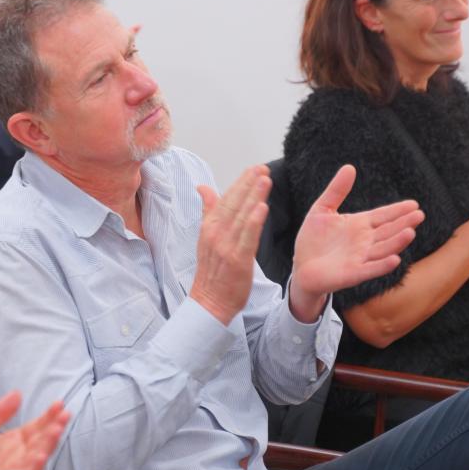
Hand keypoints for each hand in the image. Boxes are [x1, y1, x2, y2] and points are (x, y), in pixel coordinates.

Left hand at [0, 391, 69, 469]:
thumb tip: (18, 393)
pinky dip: (32, 469)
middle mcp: (17, 459)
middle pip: (40, 443)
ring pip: (35, 460)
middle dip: (53, 429)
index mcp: (12, 443)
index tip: (59, 404)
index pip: (36, 428)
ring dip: (47, 446)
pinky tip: (40, 456)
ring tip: (56, 431)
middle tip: (64, 416)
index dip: (48, 417)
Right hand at [189, 165, 270, 324]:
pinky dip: (253, 222)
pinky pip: (246, 238)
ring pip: (241, 217)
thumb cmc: (211, 271)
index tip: (253, 169)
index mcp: (209, 227)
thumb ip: (208, 210)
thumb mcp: (206, 236)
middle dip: (248, 184)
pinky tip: (261, 208)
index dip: (240, 183)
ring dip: (253, 197)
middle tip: (262, 168)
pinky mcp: (237, 260)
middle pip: (234, 204)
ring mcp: (226, 246)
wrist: (209, 301)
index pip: (225, 199)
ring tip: (264, 180)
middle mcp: (216, 233)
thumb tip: (203, 188)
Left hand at [290, 165, 422, 320]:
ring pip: (383, 249)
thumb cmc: (313, 240)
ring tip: (410, 232)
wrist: (300, 267)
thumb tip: (350, 167)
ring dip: (397, 242)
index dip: (398, 210)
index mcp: (360, 225)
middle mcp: (365, 242)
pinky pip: (370, 269)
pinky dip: (382, 266)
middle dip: (403, 224)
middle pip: (388, 231)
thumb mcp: (322, 210)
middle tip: (419, 215)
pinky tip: (395, 260)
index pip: (383, 216)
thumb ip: (336, 190)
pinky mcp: (352, 274)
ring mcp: (360, 258)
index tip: (414, 204)